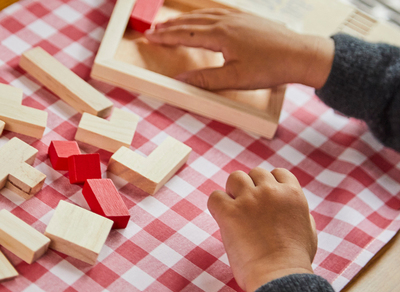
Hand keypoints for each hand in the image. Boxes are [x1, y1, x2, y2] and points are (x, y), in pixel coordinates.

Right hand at [145, 9, 333, 89]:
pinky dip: (203, 14)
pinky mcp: (247, 19)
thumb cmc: (270, 68)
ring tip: (171, 24)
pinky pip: (218, 12)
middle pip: (191, 22)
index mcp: (221, 36)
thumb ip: (206, 80)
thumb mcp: (235, 79)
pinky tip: (202, 18)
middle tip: (153, 30)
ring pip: (204, 15)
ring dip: (185, 20)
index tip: (150, 37)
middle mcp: (227, 21)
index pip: (186, 35)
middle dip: (170, 27)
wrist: (299, 54)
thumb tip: (181, 80)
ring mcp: (238, 17)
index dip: (166, 37)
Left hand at [207, 168, 317, 291]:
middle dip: (251, 187)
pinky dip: (216, 206)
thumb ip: (302, 215)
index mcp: (292, 194)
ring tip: (234, 210)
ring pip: (235, 178)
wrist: (278, 276)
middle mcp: (271, 191)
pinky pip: (215, 197)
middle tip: (247, 207)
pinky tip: (222, 218)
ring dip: (233, 191)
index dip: (269, 184)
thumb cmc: (294, 261)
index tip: (264, 198)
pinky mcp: (230, 212)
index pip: (278, 173)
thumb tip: (295, 209)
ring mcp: (249, 199)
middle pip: (255, 173)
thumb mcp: (309, 232)